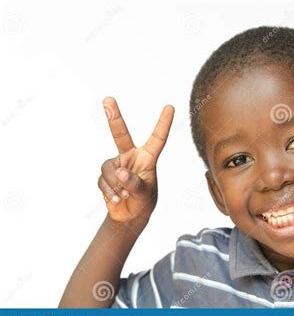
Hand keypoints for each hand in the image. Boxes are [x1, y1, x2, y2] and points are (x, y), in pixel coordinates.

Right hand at [97, 97, 173, 225]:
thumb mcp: (145, 194)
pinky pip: (103, 181)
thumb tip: (121, 172)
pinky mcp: (105, 175)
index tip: (170, 107)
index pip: (157, 139)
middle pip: (121, 134)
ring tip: (124, 195)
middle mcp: (131, 157)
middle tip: (108, 99)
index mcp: (148, 158)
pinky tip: (116, 198)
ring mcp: (117, 164)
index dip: (163, 123)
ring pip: (109, 169)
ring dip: (116, 185)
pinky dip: (109, 191)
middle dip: (114, 117)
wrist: (129, 216)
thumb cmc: (144, 202)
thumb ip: (135, 183)